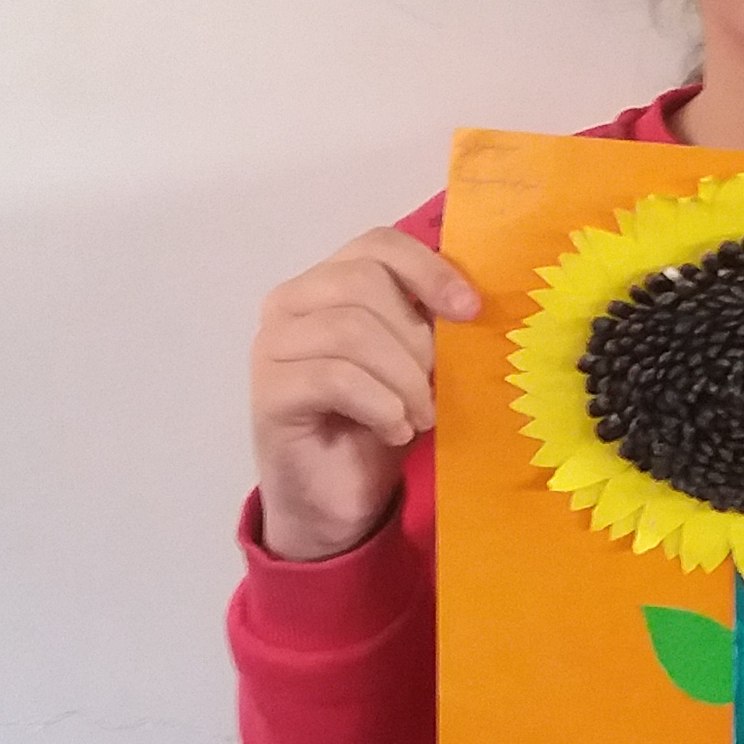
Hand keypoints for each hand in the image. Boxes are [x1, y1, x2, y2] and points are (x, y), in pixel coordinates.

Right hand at [248, 227, 481, 561]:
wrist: (338, 499)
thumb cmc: (379, 423)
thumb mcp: (416, 362)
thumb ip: (430, 322)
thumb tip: (473, 300)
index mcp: (328, 282)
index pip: (378, 244)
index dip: (429, 269)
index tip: (470, 310)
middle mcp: (290, 302)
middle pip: (365, 282)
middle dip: (415, 339)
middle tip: (433, 387)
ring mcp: (272, 345)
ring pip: (352, 331)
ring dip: (403, 379)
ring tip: (419, 416)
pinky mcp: (269, 392)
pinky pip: (335, 378)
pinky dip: (380, 405)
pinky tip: (394, 429)